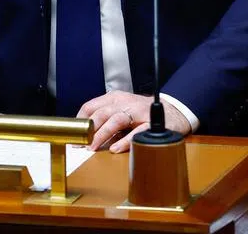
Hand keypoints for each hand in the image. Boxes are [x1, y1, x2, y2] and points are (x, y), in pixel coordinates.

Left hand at [77, 91, 191, 153]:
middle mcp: (126, 102)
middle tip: (81, 145)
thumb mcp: (121, 111)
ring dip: (103, 135)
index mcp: (115, 98)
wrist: (173, 112)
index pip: (91, 106)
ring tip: (94, 148)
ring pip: (116, 120)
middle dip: (89, 130)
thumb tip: (85, 138)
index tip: (73, 135)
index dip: (80, 121)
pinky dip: (125, 140)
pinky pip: (137, 131)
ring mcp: (139, 111)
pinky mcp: (151, 123)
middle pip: (102, 113)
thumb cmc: (143, 114)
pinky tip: (116, 149)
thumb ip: (105, 121)